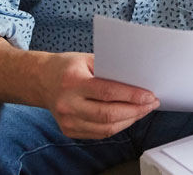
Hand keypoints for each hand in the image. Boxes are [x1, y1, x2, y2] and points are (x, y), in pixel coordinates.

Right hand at [39, 52, 158, 138]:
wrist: (41, 80)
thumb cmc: (67, 67)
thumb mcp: (87, 59)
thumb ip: (109, 69)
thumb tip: (138, 79)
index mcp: (73, 82)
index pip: (108, 92)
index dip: (132, 96)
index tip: (149, 95)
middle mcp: (68, 104)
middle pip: (108, 114)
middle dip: (135, 110)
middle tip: (151, 104)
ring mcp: (67, 120)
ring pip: (105, 128)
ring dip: (129, 120)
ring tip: (143, 110)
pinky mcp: (69, 130)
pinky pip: (99, 133)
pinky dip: (117, 127)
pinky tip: (128, 117)